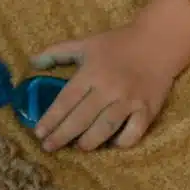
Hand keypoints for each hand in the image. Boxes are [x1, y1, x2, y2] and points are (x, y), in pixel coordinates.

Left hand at [32, 0, 189, 150]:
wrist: (157, 42)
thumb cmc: (117, 43)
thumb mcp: (85, 43)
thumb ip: (57, 53)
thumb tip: (32, 62)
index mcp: (91, 72)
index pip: (66, 101)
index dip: (51, 119)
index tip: (38, 132)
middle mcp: (108, 88)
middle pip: (81, 119)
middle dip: (62, 136)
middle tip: (49, 147)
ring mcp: (129, 101)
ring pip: (104, 130)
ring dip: (88, 142)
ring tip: (77, 148)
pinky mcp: (147, 111)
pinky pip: (132, 134)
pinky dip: (120, 143)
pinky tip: (110, 144)